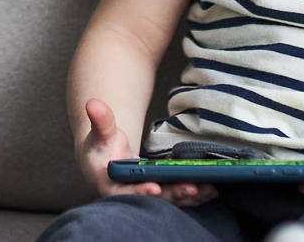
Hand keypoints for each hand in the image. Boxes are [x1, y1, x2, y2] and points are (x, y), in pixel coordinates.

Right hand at [76, 99, 216, 206]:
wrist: (108, 162)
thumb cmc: (103, 147)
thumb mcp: (101, 133)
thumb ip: (101, 120)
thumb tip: (92, 102)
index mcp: (113, 184)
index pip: (126, 191)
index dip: (140, 191)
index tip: (155, 188)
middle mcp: (132, 195)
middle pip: (154, 198)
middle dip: (174, 193)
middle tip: (191, 188)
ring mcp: (148, 194)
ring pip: (170, 199)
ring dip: (189, 196)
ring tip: (208, 189)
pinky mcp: (161, 193)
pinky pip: (178, 196)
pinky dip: (194, 195)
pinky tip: (210, 189)